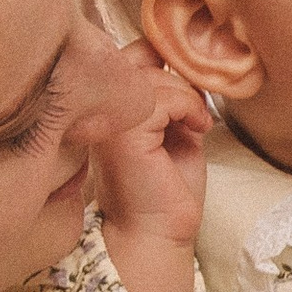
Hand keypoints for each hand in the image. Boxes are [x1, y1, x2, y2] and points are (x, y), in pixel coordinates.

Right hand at [90, 42, 210, 291]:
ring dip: (187, 97)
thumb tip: (186, 62)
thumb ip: (171, 94)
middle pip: (137, 56)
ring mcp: (105, 119)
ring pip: (154, 76)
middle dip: (176, 76)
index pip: (125, 55)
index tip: (187, 89)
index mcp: (101, 108)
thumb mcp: (173, 129)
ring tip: (196, 125)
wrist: (156, 236)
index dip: (161, 59)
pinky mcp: (123, 133)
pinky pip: (165, 97)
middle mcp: (93, 110)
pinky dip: (190, 108)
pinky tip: (197, 131)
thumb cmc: (165, 191)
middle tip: (195, 111)